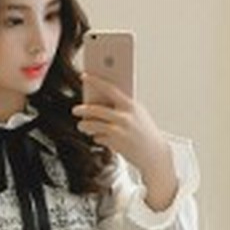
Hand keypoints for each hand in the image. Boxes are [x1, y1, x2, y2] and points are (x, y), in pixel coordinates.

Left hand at [72, 73, 176, 210]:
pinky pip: (99, 138)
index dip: (95, 81)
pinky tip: (98, 137)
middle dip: (83, 109)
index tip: (84, 76)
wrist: (155, 154)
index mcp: (131, 105)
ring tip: (82, 125)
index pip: (109, 89)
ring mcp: (120, 131)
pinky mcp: (116, 144)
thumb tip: (102, 97)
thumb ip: (123, 105)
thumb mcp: (138, 114)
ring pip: (94, 125)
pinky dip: (97, 137)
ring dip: (85, 125)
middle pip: (96, 110)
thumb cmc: (145, 132)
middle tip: (75, 110)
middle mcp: (125, 117)